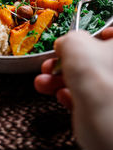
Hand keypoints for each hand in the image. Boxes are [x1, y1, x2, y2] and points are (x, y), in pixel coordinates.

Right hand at [34, 29, 112, 149]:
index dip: (98, 33)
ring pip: (85, 80)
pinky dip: (70, 96)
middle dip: (66, 61)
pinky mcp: (107, 109)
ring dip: (60, 79)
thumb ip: (68, 39)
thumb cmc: (95, 74)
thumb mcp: (74, 43)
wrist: (101, 116)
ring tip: (44, 81)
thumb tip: (64, 44)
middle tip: (53, 62)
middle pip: (93, 59)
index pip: (112, 34)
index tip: (85, 37)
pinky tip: (60, 94)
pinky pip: (86, 98)